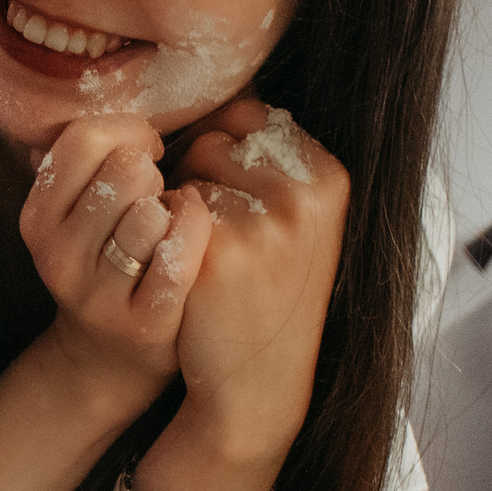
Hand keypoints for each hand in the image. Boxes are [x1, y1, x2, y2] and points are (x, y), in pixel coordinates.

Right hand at [18, 116, 213, 407]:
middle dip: (155, 172)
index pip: (84, 138)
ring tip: (174, 221)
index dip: (129, 131)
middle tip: (161, 191)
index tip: (148, 150)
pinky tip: (196, 240)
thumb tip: (100, 88)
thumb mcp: (76, 211)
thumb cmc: (106, 260)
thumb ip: (82, 157)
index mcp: (37, 217)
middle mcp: (56, 257)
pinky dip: (196, 237)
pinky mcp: (141, 323)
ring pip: (151, 214)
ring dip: (177, 208)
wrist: (110, 357)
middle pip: (123, 171)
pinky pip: (180, 256)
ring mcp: (96, 295)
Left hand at [163, 97, 346, 463]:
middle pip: (213, 140)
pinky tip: (190, 270)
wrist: (258, 382)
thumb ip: (275, 163)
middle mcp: (301, 193)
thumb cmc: (271, 296)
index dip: (226, 156)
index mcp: (329, 176)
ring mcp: (260, 220)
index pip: (250, 118)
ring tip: (211, 255)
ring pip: (184, 172)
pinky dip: (163, 233)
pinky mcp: (215, 249)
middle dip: (201, 177)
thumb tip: (225, 108)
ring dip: (179, 204)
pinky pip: (162, 207)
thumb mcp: (302, 224)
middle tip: (222, 235)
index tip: (234, 199)